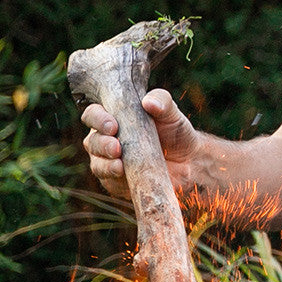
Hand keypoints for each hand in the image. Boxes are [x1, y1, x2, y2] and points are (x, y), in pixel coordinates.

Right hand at [81, 88, 200, 198]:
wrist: (189, 163)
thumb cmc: (176, 132)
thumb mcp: (172, 113)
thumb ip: (162, 101)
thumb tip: (148, 102)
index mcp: (114, 117)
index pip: (94, 114)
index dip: (97, 118)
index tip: (112, 125)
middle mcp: (107, 138)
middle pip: (91, 140)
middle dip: (101, 143)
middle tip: (116, 146)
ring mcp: (109, 161)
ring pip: (96, 161)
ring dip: (104, 162)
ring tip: (119, 162)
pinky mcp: (115, 181)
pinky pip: (106, 179)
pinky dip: (111, 175)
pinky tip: (121, 171)